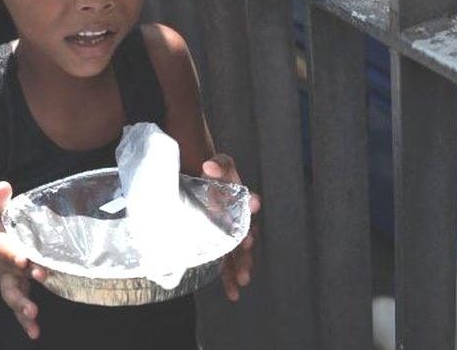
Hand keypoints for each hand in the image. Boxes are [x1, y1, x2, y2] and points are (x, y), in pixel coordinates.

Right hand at [0, 181, 47, 338]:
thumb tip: (4, 186)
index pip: (6, 252)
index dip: (15, 256)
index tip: (25, 261)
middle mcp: (4, 269)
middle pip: (9, 284)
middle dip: (20, 294)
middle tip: (31, 303)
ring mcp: (10, 282)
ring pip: (14, 298)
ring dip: (23, 309)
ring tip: (33, 317)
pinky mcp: (18, 290)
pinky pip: (21, 308)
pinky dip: (26, 322)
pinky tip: (35, 333)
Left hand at [201, 153, 260, 301]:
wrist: (203, 188)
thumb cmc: (215, 178)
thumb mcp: (219, 166)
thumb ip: (219, 164)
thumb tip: (210, 166)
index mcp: (242, 200)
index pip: (248, 201)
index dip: (251, 202)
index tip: (253, 203)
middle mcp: (241, 221)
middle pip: (247, 232)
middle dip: (247, 241)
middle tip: (246, 246)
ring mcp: (231, 237)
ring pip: (239, 254)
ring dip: (242, 266)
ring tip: (244, 279)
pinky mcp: (220, 249)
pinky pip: (226, 266)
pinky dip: (229, 279)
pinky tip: (233, 293)